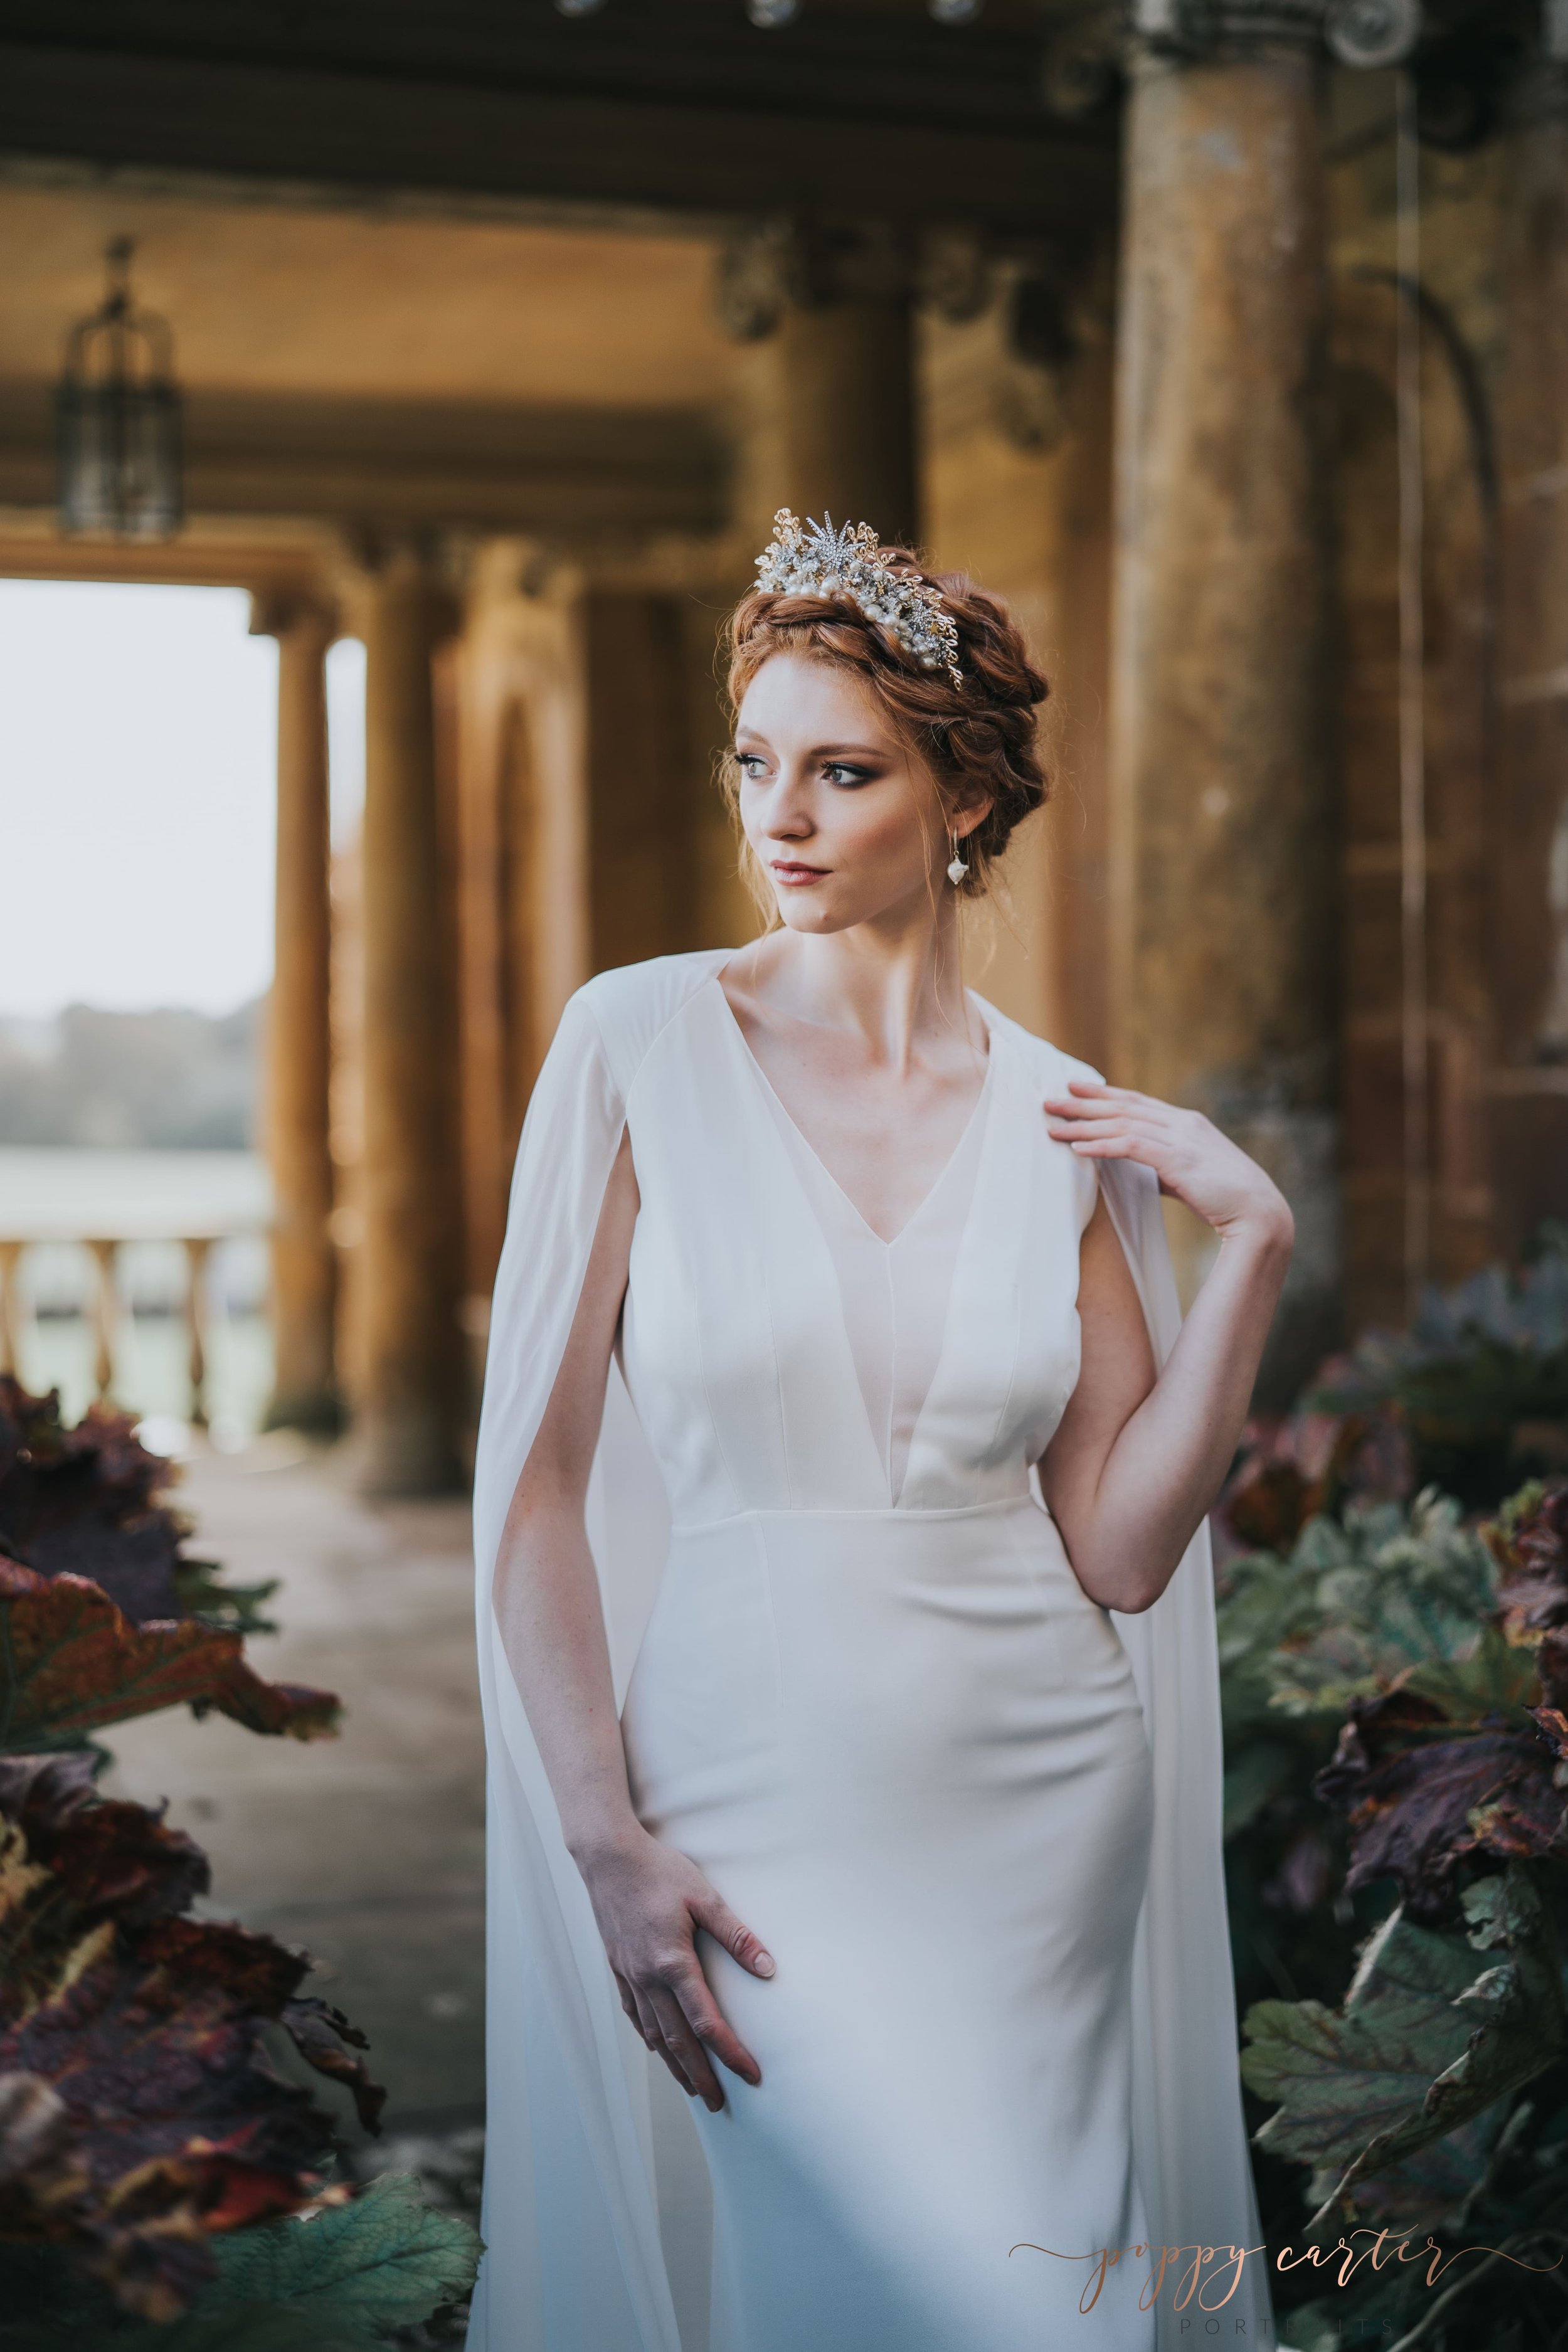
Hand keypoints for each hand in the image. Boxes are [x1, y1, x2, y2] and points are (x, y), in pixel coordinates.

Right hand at [577, 1826, 772, 2110]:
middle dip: (701, 2075)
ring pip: (654, 2033)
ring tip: (692, 2088)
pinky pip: (634, 2014)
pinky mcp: (618, 1967)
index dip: (730, 2053)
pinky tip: (658, 2048)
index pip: (706, 2022)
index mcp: (672, 1962)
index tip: (751, 2075)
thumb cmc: (657, 1870)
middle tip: (720, 2103)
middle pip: (678, 2040)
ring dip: (674, 2065)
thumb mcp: (704, 1896)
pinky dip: (649, 2037)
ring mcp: (629, 1975)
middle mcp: (648, 1977)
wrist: (606, 1857)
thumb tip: (768, 1969)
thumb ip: (736, 1935)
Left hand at [1042, 1080, 1293, 1248]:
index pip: (1138, 1102)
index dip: (1105, 1094)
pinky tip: (1079, 1149)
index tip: (1076, 1089)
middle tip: (1051, 1100)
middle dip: (1084, 1103)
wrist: (1260, 1212)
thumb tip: (1137, 1169)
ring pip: (1121, 1123)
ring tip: (1054, 1126)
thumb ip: (1164, 1167)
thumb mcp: (1191, 1175)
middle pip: (1124, 1107)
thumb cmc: (1227, 1198)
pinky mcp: (1177, 1159)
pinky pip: (1130, 1147)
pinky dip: (1101, 1146)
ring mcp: (1181, 1139)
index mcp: (1187, 1123)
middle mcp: (1182, 1123)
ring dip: (1084, 1125)